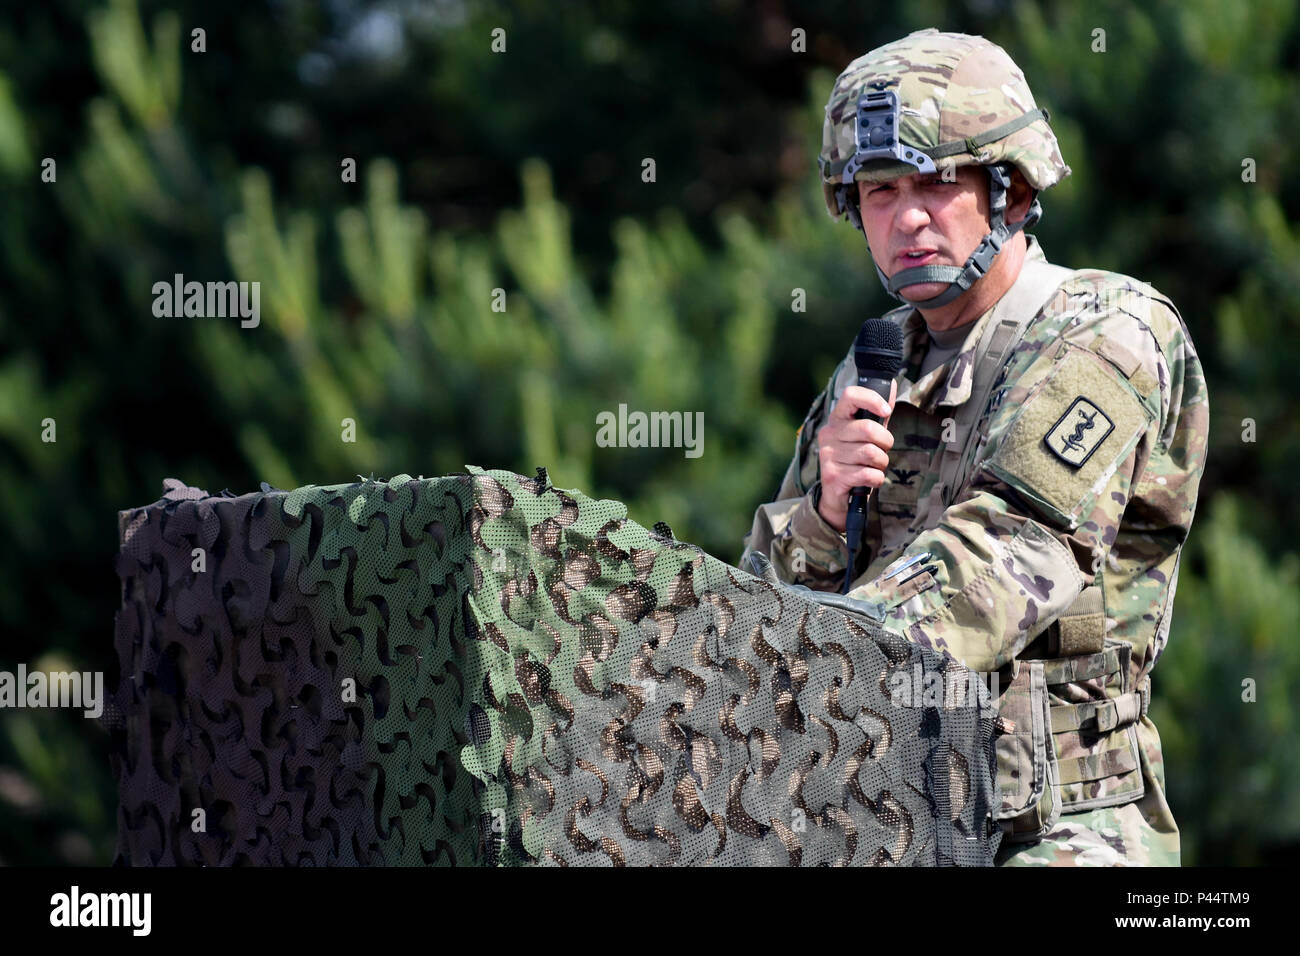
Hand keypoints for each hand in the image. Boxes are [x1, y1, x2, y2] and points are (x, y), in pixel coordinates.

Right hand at [815, 381, 896, 533]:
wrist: (836, 496)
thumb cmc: (855, 461)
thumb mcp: (866, 436)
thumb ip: (879, 414)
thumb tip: (893, 386)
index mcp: (837, 419)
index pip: (850, 395)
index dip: (872, 399)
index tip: (886, 411)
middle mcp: (828, 434)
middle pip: (868, 429)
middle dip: (885, 442)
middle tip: (883, 450)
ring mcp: (828, 455)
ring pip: (871, 454)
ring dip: (881, 463)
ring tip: (873, 466)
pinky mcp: (833, 476)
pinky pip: (868, 474)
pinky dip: (877, 479)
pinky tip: (869, 480)